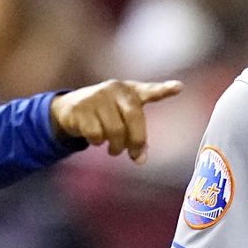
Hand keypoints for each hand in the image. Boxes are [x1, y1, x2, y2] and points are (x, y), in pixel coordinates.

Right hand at [49, 79, 183, 162]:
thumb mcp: (121, 118)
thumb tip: (140, 160)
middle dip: (136, 141)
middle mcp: (115, 89)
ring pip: (114, 130)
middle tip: (135, 156)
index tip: (179, 87)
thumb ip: (135, 135)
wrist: (68, 109)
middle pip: (134, 117)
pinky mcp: (81, 108)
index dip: (163, 89)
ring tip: (112, 148)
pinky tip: (94, 138)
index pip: (149, 90)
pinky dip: (97, 142)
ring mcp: (97, 96)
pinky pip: (96, 134)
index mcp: (130, 91)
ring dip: (115, 146)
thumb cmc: (104, 115)